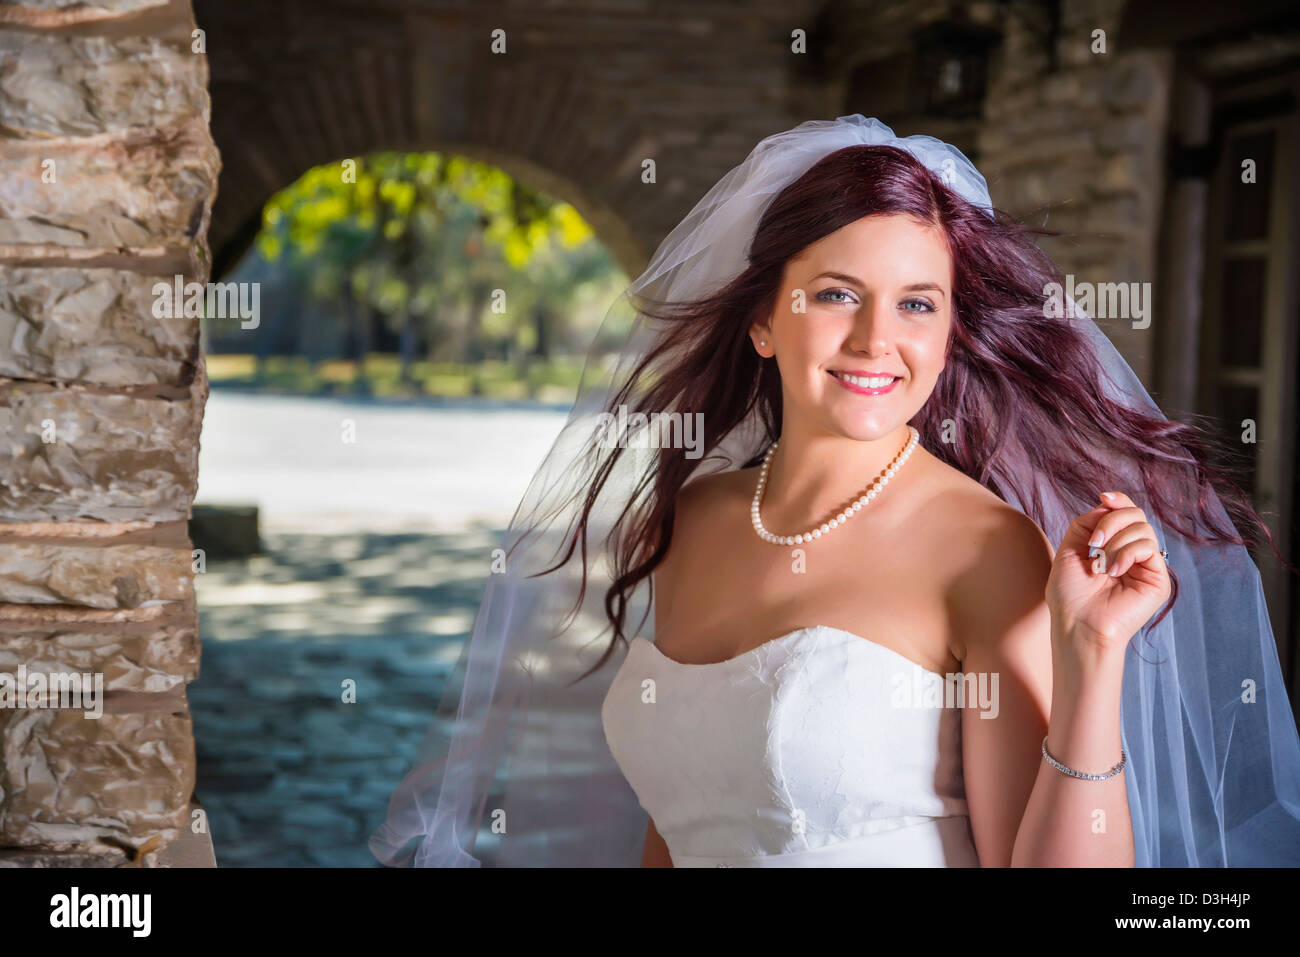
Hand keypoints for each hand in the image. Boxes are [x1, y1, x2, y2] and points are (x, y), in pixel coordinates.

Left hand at [1045, 491, 1171, 653]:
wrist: (1077, 623)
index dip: (1118, 500)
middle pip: (1135, 514)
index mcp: (1112, 544)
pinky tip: (1114, 571)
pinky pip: (1149, 547)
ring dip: (1116, 541)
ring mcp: (1146, 565)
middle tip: (1094, 543)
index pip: (1125, 512)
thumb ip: (1088, 523)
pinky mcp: (1157, 579)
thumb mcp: (1070, 548)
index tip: (1103, 497)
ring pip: (1143, 528)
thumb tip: (1108, 504)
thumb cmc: (1069, 593)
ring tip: (1101, 564)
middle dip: (1112, 521)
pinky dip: (1127, 553)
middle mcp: (1131, 552)